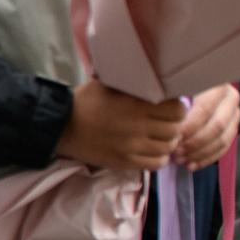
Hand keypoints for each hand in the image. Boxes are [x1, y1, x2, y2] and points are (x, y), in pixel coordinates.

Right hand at [56, 79, 183, 171]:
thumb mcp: (109, 83)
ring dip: (168, 141)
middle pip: (175, 129)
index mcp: (135, 104)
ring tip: (161, 136)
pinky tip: (153, 150)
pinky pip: (156, 163)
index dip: (178, 108)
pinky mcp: (125, 162)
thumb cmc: (86, 102)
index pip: (177, 110)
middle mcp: (137, 126)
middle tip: (167, 122)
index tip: (172, 107)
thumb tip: (157, 76)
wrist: (60, 126)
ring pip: (168, 147)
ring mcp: (132, 146)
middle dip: (175, 125)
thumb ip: (134, 82)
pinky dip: (159, 157)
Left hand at [172, 83, 238, 168]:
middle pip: (217, 126)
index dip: (190, 126)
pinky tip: (192, 164)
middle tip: (176, 152)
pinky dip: (207, 158)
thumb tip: (165, 119)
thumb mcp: (175, 86)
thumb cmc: (177, 89)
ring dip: (200, 153)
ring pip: (222, 139)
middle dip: (195, 143)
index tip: (174, 137)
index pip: (206, 110)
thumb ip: (173, 100)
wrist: (192, 87)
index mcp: (217, 85)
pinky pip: (224, 147)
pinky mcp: (233, 128)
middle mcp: (230, 98)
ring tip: (181, 160)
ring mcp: (234, 114)